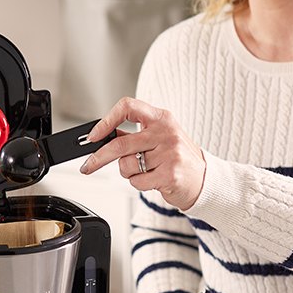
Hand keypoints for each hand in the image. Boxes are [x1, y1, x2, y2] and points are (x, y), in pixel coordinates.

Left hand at [80, 97, 205, 210]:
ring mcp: (169, 154)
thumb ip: (133, 135)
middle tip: (88, 166)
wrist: (203, 180)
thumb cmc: (177, 158)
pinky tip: (152, 180)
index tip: (94, 135)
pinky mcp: (170, 175)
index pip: (128, 107)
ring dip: (127, 173)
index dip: (106, 120)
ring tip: (144, 171)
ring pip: (127, 166)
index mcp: (161, 118)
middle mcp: (166, 132)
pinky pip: (136, 182)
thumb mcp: (159, 138)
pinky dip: (138, 184)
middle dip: (99, 158)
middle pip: (120, 144)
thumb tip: (101, 137)